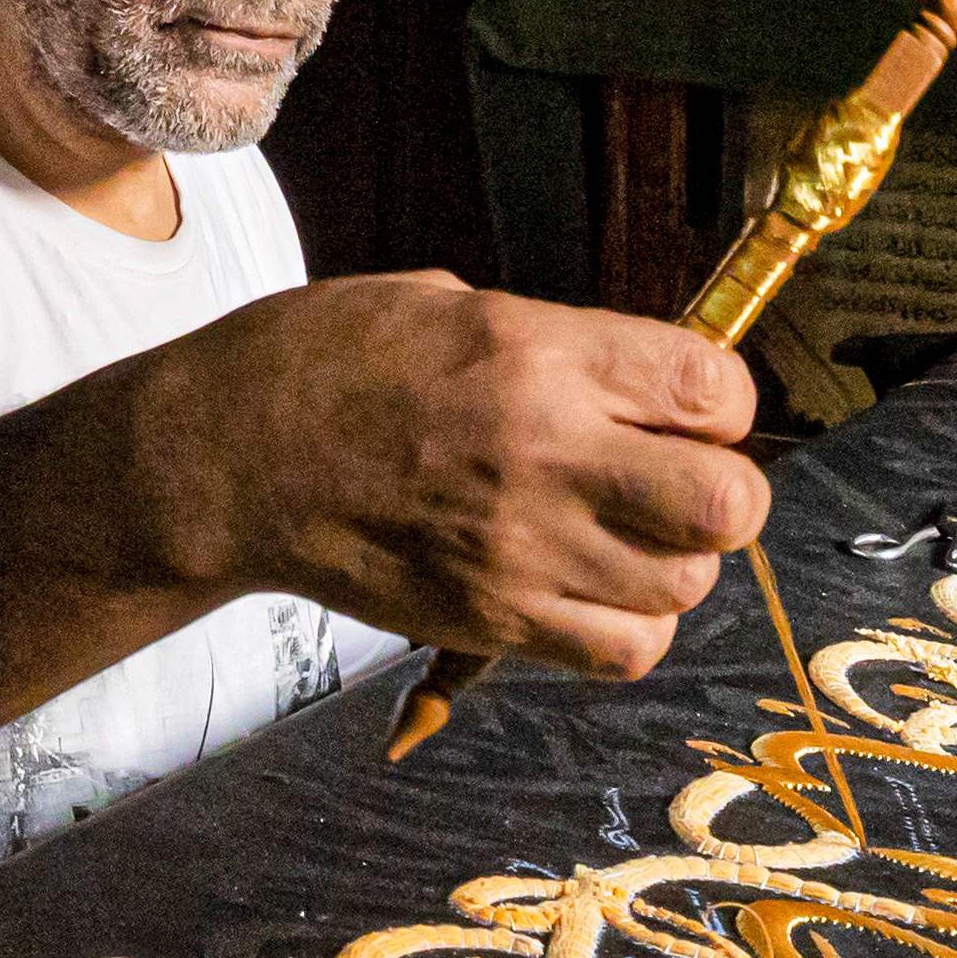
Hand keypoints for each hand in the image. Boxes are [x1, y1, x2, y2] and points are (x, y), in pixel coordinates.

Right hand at [136, 273, 769, 681]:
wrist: (230, 457)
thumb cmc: (332, 363)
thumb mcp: (457, 305)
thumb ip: (566, 348)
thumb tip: (652, 384)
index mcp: (539, 355)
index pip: (715, 389)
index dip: (723, 402)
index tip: (692, 407)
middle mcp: (545, 455)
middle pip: (726, 503)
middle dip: (725, 492)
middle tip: (680, 481)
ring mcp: (519, 549)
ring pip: (684, 588)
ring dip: (675, 564)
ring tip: (627, 538)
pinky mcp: (490, 620)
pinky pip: (621, 652)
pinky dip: (629, 629)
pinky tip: (593, 591)